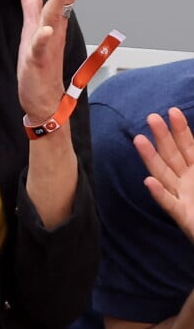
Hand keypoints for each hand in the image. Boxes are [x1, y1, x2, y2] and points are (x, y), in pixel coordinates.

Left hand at [17, 0, 86, 123]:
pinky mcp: (37, 61)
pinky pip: (40, 47)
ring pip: (54, 17)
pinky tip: (47, 29)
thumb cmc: (38, 66)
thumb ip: (32, 3)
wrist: (41, 102)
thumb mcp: (31, 27)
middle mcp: (54, 26)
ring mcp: (47, 43)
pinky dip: (44, 37)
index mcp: (53, 17)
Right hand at [134, 108, 193, 241]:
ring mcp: (182, 198)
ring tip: (139, 140)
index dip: (181, 129)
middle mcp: (186, 181)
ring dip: (151, 158)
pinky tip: (149, 181)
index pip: (188, 146)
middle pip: (171, 155)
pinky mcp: (183, 217)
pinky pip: (169, 204)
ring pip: (164, 174)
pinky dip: (159, 193)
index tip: (173, 111)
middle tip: (152, 117)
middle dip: (162, 137)